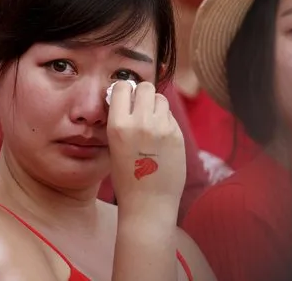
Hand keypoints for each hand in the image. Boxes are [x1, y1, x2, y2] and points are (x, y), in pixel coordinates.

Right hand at [107, 81, 186, 218]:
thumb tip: (128, 96)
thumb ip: (121, 120)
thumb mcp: (114, 146)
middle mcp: (141, 123)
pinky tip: (161, 140)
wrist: (148, 205)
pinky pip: (170, 116)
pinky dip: (166, 122)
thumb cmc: (127, 177)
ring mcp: (162, 128)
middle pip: (146, 87)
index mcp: (119, 125)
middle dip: (142, 95)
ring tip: (151, 124)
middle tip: (140, 108)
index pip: (123, 86)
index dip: (124, 91)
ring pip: (161, 99)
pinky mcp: (177, 135)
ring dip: (155, 106)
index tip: (125, 98)